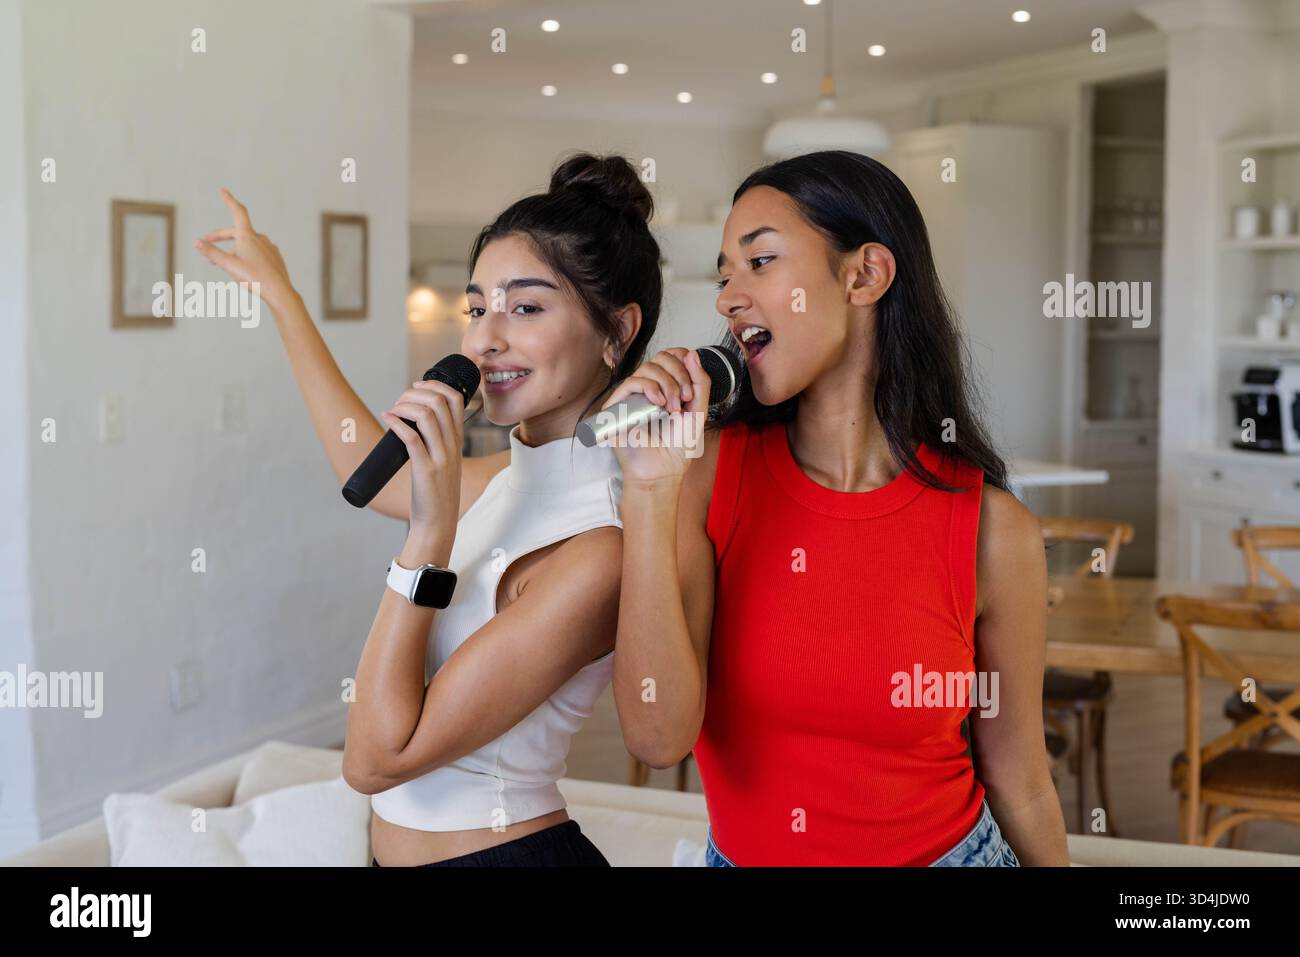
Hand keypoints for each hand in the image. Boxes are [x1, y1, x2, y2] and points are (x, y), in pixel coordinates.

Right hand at [194, 188, 296, 312]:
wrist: (280, 292)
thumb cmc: (254, 279)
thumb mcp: (228, 265)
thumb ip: (212, 253)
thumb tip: (197, 242)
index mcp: (248, 236)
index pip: (237, 211)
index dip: (229, 200)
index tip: (223, 191)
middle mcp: (260, 238)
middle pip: (237, 231)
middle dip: (221, 236)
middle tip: (207, 242)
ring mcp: (269, 247)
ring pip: (247, 243)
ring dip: (233, 248)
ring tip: (223, 261)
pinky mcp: (275, 257)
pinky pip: (258, 252)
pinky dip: (247, 254)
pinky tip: (244, 267)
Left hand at [381, 379, 464, 543]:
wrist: (438, 523)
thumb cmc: (436, 492)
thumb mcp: (445, 461)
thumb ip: (436, 441)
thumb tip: (412, 421)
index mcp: (458, 440)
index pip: (456, 399)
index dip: (435, 385)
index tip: (417, 387)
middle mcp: (453, 445)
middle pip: (440, 401)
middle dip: (415, 392)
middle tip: (400, 401)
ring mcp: (441, 457)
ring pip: (427, 415)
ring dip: (405, 405)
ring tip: (393, 410)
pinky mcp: (425, 470)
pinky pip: (412, 438)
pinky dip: (396, 423)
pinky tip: (387, 418)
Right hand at [599, 348, 710, 485]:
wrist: (663, 469)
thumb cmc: (678, 446)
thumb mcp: (698, 411)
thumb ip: (700, 382)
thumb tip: (692, 354)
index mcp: (668, 385)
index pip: (672, 356)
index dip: (683, 360)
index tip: (692, 384)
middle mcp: (650, 387)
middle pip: (661, 357)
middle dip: (679, 375)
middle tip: (685, 399)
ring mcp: (634, 395)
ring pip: (648, 367)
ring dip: (667, 385)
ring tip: (673, 408)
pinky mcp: (620, 405)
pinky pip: (632, 382)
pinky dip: (649, 388)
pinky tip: (658, 404)